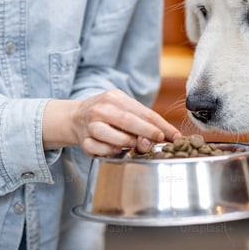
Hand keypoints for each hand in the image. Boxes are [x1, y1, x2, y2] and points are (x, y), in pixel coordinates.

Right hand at [43, 89, 181, 156]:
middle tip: (159, 141)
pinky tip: (116, 150)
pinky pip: (99, 150)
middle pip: (128, 122)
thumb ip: (141, 118)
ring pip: (112, 137)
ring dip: (127, 143)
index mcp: (114, 98)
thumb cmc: (106, 113)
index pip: (142, 111)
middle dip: (148, 133)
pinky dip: (110, 152)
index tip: (173, 135)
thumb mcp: (122, 106)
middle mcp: (101, 109)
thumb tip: (164, 134)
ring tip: (134, 144)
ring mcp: (90, 125)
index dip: (160, 125)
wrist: (75, 117)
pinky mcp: (83, 141)